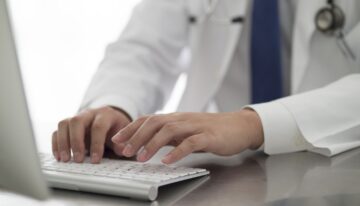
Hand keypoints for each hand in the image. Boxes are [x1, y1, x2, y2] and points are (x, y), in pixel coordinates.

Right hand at [52, 106, 130, 162]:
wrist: (110, 118)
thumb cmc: (116, 127)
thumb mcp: (124, 133)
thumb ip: (123, 142)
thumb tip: (122, 151)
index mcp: (105, 114)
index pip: (98, 127)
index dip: (96, 144)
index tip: (95, 160)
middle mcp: (89, 113)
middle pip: (77, 122)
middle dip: (76, 142)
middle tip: (78, 160)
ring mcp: (77, 117)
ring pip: (64, 124)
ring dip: (63, 143)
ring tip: (66, 160)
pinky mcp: (68, 125)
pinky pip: (57, 131)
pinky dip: (56, 144)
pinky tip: (59, 157)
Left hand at [111, 109, 263, 163]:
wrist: (239, 126)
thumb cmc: (212, 130)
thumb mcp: (187, 130)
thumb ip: (170, 135)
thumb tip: (148, 142)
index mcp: (176, 118)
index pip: (149, 119)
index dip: (131, 128)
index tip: (117, 139)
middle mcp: (183, 119)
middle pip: (155, 123)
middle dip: (136, 137)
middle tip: (123, 151)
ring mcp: (195, 127)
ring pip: (169, 131)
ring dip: (152, 144)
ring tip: (141, 158)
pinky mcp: (208, 136)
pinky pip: (191, 143)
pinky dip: (178, 152)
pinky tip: (168, 161)